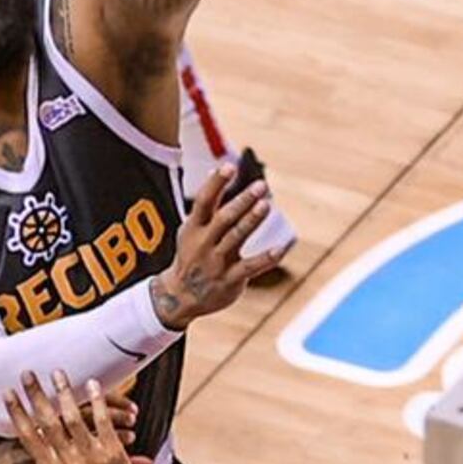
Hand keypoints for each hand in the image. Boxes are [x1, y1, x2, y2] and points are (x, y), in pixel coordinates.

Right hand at [5, 374, 139, 463]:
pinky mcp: (111, 453)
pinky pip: (102, 421)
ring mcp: (90, 457)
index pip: (28, 435)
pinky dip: (97, 400)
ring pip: (73, 417)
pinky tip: (92, 384)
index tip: (8, 393)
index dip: (16, 412)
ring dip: (64, 392)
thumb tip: (36, 449)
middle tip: (27, 374)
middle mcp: (67, 462)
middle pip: (47, 421)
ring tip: (57, 374)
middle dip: (35, 395)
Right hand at [149, 158, 282, 331]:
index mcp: (194, 228)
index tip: (228, 166)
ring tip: (265, 205)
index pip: (204, 201)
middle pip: (224, 218)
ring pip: (236, 238)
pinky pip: (251, 267)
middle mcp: (204, 243)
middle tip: (260, 185)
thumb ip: (207, 205)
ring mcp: (217, 262)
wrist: (181, 297)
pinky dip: (266, 258)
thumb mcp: (191, 230)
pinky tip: (281, 249)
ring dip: (251, 221)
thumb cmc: (191, 256)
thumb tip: (216, 171)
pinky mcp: (230, 279)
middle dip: (242, 201)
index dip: (216, 183)